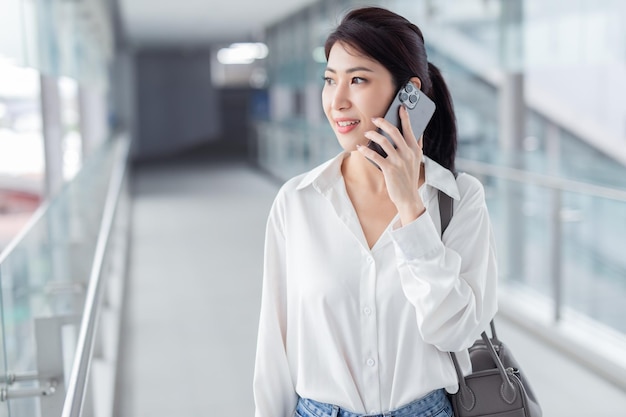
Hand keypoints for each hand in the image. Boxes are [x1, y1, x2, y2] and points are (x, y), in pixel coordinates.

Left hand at [358, 105, 425, 224]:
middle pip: (394, 132)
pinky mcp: (389, 169)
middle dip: (383, 122)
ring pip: (383, 141)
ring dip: (373, 135)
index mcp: (415, 149)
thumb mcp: (417, 161)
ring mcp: (399, 161)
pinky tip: (360, 148)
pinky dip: (366, 150)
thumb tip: (418, 132)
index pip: (410, 129)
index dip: (405, 116)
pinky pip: (375, 156)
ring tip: (367, 133)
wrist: (408, 197)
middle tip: (375, 118)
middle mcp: (408, 153)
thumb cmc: (409, 178)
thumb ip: (417, 146)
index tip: (400, 106)